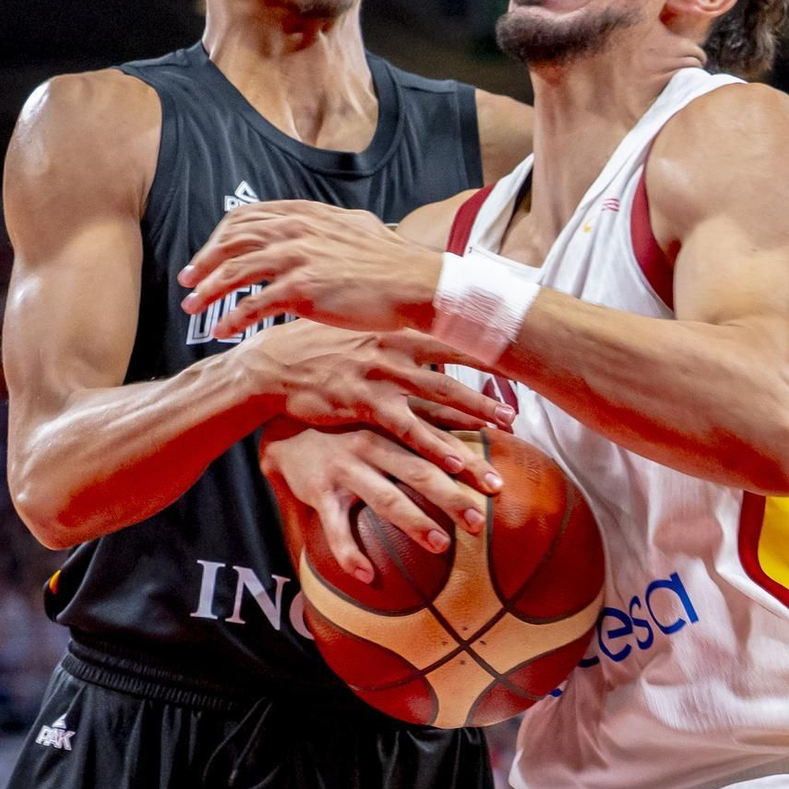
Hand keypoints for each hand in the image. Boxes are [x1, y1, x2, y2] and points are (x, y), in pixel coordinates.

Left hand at [182, 203, 437, 340]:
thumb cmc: (390, 262)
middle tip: (186, 283)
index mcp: (304, 213)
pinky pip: (254, 305)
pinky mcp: (303, 290)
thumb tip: (313, 227)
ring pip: (235, 272)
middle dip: (202, 262)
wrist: (415, 282)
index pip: (245, 218)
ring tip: (192, 309)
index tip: (205, 256)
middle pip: (231, 241)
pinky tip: (222, 332)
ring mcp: (298, 258)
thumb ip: (323, 226)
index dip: (218, 237)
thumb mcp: (352, 227)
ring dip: (207, 291)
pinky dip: (232, 318)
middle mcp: (295, 230)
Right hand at [243, 320, 511, 472]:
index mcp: (397, 331)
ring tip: (499, 452)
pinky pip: (405, 428)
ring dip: (473, 427)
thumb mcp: (356, 329)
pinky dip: (433, 445)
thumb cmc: (313, 347)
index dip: (486, 356)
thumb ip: (391, 331)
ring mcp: (380, 376)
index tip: (517, 369)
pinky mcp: (361, 402)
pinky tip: (455, 462)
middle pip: (454, 376)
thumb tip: (417, 326)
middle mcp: (395, 350)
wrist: (271, 363)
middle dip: (487, 400)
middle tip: (517, 419)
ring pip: (438, 404)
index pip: (452, 341)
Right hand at [263, 425, 501, 583]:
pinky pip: (335, 528)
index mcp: (392, 428)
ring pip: (384, 498)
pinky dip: (350, 554)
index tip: (497, 485)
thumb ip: (427, 419)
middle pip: (419, 472)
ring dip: (414, 522)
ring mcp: (345, 469)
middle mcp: (372, 445)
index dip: (469, 464)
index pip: (439, 445)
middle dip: (451, 497)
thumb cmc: (347, 423)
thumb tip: (479, 420)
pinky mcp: (319, 493)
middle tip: (478, 522)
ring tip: (440, 544)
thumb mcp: (385, 414)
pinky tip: (367, 576)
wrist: (283, 427)